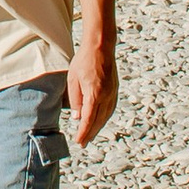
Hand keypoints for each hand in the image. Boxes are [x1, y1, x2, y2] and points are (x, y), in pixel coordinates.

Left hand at [69, 36, 117, 151]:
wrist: (101, 46)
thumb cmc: (83, 60)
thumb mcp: (73, 79)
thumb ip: (75, 100)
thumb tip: (78, 117)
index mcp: (94, 93)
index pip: (89, 119)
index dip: (83, 132)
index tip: (79, 141)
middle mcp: (106, 95)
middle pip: (99, 121)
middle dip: (90, 133)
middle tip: (82, 143)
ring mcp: (112, 93)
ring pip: (106, 116)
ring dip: (98, 127)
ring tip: (90, 135)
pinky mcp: (115, 90)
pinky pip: (110, 109)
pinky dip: (104, 118)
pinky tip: (99, 121)